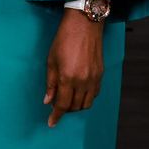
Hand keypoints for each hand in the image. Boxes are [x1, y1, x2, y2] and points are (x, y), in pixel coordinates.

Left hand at [45, 9, 104, 126]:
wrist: (84, 25)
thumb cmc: (64, 40)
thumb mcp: (51, 61)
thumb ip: (50, 83)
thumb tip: (48, 100)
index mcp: (67, 78)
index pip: (62, 104)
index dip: (56, 116)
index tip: (51, 123)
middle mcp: (83, 81)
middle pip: (75, 106)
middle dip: (65, 110)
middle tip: (57, 106)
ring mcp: (94, 79)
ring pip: (86, 103)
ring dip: (76, 106)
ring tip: (68, 101)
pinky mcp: (101, 75)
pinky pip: (94, 94)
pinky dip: (86, 98)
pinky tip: (79, 93)